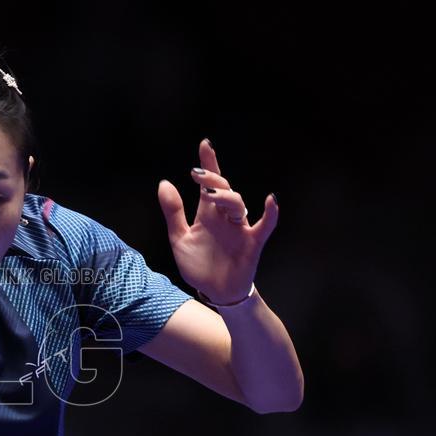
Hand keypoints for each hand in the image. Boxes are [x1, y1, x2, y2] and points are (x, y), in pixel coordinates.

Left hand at [156, 138, 278, 303]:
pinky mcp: (252, 243)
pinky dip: (271, 213)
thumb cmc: (199, 265)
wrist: (215, 292)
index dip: (208, 164)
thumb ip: (173, 212)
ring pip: (238, 205)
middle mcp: (225, 217)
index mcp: (207, 214)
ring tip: (211, 196)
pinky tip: (271, 200)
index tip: (205, 144)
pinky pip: (265, 226)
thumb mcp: (179, 238)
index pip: (208, 184)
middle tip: (197, 175)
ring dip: (226, 197)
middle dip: (212, 180)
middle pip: (223, 190)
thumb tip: (164, 183)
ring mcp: (240, 229)